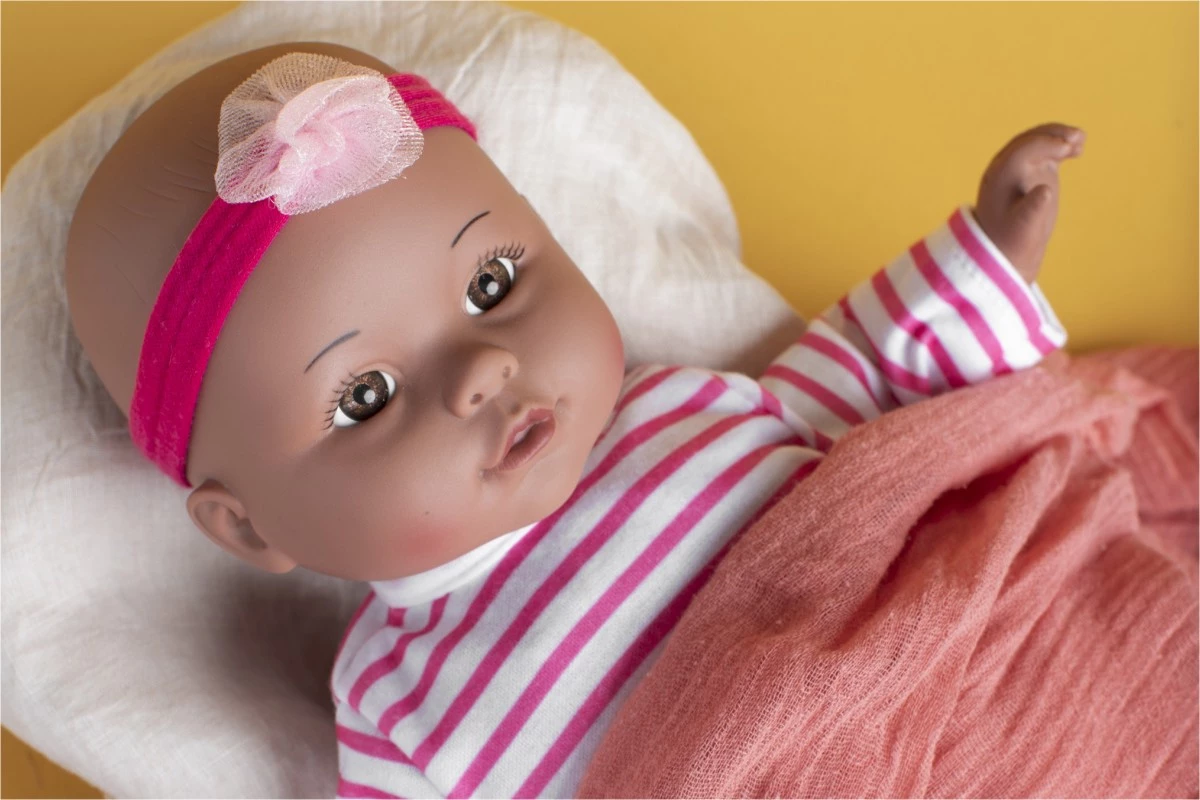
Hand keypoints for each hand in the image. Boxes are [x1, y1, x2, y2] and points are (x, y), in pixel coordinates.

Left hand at [973, 123, 1084, 283]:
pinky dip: (1062, 147)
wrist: (1007, 248)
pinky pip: (1047, 151)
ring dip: (1059, 137)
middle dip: (1053, 135)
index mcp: (999, 177)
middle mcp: (1006, 167)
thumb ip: (1032, 209)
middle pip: (1029, 140)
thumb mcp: (1023, 229)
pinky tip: (1079, 149)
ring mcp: (1020, 167)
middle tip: (1078, 138)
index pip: (1020, 151)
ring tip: (1081, 140)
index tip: (1066, 148)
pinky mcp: (1034, 170)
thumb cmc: (1013, 240)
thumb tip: (1045, 191)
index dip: (1043, 144)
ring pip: (1039, 142)